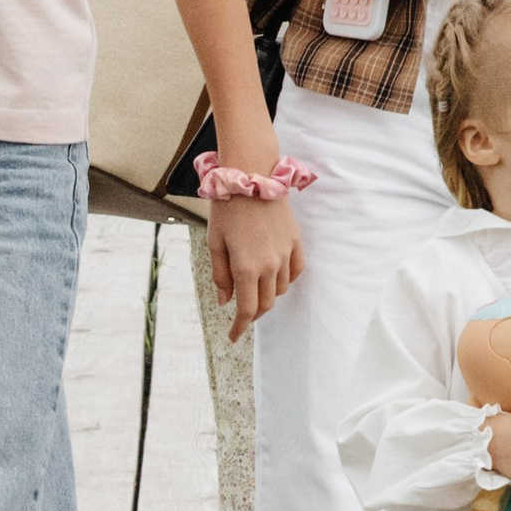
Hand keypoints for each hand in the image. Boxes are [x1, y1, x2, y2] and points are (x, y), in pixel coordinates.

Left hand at [209, 194, 301, 342]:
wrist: (251, 175)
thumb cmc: (227, 208)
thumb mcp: (214, 242)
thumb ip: (221, 275)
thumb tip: (225, 301)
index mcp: (246, 267)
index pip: (247, 309)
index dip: (240, 327)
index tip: (233, 336)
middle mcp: (270, 264)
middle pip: (266, 303)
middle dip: (253, 313)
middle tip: (241, 313)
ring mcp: (285, 253)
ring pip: (281, 289)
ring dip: (268, 295)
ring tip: (255, 288)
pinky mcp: (295, 240)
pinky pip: (296, 271)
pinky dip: (286, 280)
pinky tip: (275, 276)